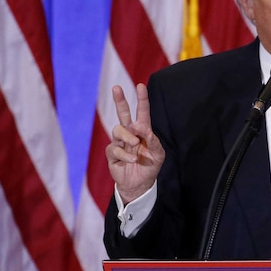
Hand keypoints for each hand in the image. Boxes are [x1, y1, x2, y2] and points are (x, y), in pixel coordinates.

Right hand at [105, 83, 164, 203]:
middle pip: (122, 114)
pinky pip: (115, 149)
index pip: (142, 112)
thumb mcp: (158, 155)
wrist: (140, 184)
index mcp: (142, 131)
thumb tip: (145, 130)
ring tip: (135, 144)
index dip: (142, 99)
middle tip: (117, 88)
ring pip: (118, 130)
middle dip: (120, 100)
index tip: (140, 85)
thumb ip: (154, 142)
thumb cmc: (149, 166)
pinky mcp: (112, 153)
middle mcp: (129, 133)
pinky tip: (132, 160)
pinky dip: (125, 154)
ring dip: (128, 136)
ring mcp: (119, 142)